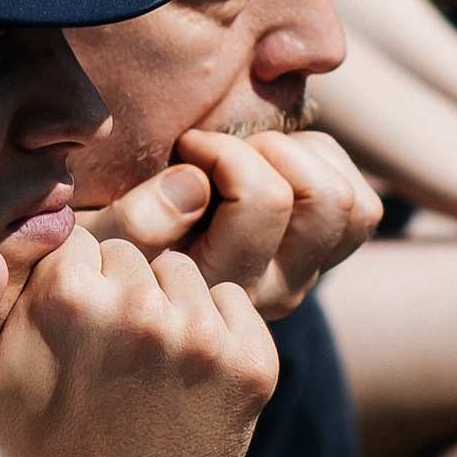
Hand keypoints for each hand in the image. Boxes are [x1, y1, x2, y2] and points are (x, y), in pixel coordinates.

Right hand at [0, 226, 278, 456]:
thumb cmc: (31, 446)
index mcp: (67, 295)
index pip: (79, 239)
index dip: (72, 281)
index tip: (70, 328)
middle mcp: (138, 307)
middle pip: (135, 253)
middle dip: (120, 291)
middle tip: (106, 354)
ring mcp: (202, 336)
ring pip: (185, 274)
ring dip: (169, 307)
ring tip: (144, 366)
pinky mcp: (251, 363)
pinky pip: (237, 302)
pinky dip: (218, 328)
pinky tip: (186, 374)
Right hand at [78, 130, 381, 319]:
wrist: (121, 309)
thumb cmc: (95, 265)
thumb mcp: (94, 247)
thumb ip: (135, 219)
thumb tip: (196, 181)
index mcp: (220, 287)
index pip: (266, 199)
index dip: (226, 150)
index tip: (183, 148)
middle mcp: (271, 293)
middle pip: (321, 198)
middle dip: (272, 148)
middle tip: (218, 150)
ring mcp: (298, 281)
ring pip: (349, 204)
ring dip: (303, 157)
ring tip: (246, 156)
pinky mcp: (316, 265)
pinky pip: (361, 207)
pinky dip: (324, 167)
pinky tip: (269, 165)